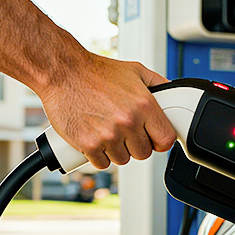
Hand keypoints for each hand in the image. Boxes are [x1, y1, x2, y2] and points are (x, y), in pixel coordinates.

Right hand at [39, 46, 176, 169]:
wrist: (63, 72)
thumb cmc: (95, 71)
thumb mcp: (135, 71)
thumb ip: (157, 84)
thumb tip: (172, 94)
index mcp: (144, 105)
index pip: (165, 140)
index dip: (159, 140)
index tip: (152, 138)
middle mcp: (128, 122)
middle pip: (143, 153)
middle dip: (136, 144)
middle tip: (125, 132)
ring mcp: (108, 135)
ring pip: (123, 160)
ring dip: (117, 151)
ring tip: (108, 133)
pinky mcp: (88, 144)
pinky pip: (102, 163)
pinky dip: (98, 156)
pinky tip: (95, 140)